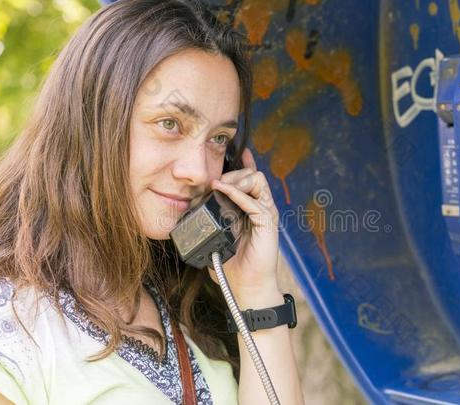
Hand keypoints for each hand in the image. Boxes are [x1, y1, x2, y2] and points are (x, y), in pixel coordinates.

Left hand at [207, 148, 280, 305]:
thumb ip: (209, 221)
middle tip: (217, 180)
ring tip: (220, 185)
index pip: (250, 179)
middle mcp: (260, 208)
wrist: (245, 288)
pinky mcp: (267, 222)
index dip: (243, 164)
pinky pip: (254, 200)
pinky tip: (222, 190)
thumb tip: (192, 208)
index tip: (236, 151)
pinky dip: (237, 192)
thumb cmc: (230, 265)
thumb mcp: (215, 237)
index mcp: (249, 210)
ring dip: (237, 178)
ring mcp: (265, 214)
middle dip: (234, 172)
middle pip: (252, 174)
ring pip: (256, 180)